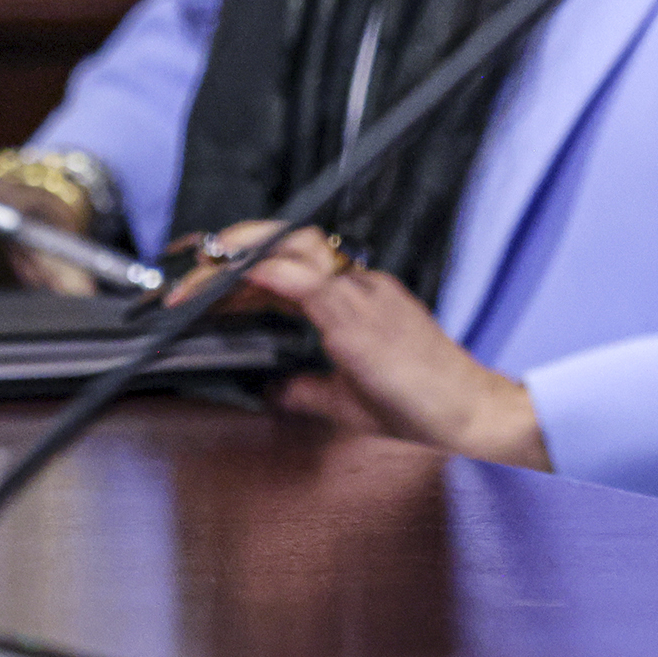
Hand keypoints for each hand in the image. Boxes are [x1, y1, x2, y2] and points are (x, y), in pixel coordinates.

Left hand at [176, 221, 549, 470]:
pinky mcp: (359, 316)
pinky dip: (262, 274)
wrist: (471, 414)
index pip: (292, 266)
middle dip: (232, 250)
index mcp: (361, 298)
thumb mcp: (347, 400)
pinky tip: (230, 281)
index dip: (244, 268)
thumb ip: (305, 389)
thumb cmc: (424, 407)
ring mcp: (362, 294)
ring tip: (193, 281)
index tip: (206, 283)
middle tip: (186, 277)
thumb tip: (269, 391)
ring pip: (290, 249)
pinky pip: (304, 280)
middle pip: (287, 242)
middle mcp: (361, 285)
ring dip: (236, 258)